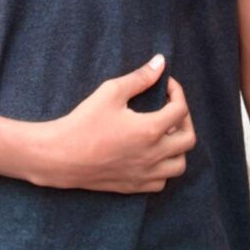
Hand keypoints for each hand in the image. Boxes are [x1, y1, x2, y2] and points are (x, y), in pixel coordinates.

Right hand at [35, 55, 196, 192]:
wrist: (60, 155)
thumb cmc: (84, 121)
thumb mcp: (111, 91)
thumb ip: (140, 77)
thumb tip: (160, 62)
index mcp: (150, 130)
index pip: (181, 109)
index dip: (177, 92)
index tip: (166, 85)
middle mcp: (153, 155)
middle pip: (188, 139)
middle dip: (184, 119)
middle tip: (169, 108)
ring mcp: (144, 174)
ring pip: (179, 165)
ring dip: (178, 147)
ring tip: (163, 133)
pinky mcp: (133, 187)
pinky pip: (162, 181)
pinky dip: (164, 167)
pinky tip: (150, 153)